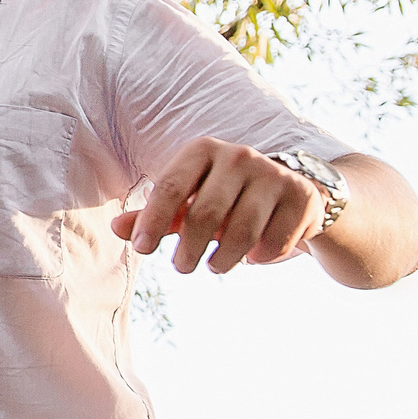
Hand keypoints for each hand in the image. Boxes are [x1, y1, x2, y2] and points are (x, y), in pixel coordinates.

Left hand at [111, 137, 326, 273]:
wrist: (292, 192)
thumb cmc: (225, 198)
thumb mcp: (188, 202)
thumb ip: (154, 215)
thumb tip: (115, 228)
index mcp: (203, 151)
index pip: (170, 187)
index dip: (152, 221)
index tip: (141, 251)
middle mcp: (238, 156)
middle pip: (206, 212)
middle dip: (189, 248)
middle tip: (181, 267)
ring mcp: (273, 174)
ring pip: (243, 230)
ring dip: (225, 259)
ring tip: (216, 267)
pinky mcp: (302, 196)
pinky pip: (275, 239)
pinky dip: (261, 256)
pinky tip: (254, 256)